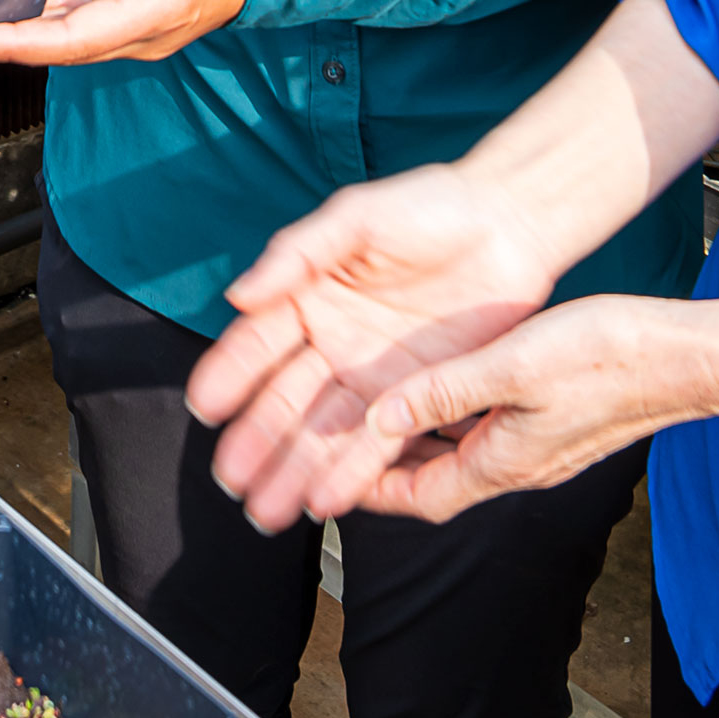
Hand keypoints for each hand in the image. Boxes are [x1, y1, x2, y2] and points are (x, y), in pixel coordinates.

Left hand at [0, 0, 250, 66]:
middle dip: (2, 44)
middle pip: (60, 50)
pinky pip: (83, 32)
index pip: (72, 38)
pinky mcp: (134, 27)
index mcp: (152, 10)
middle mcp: (142, 36)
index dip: (16, 43)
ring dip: (20, 36)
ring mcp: (138, 37)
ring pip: (69, 45)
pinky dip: (47, 23)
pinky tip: (17, 4)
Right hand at [186, 162, 578, 529]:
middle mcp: (333, 342)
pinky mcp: (416, 396)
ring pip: (324, 431)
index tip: (205, 408)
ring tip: (267, 512)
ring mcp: (372, 374)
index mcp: (308, 296)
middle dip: (257, 442)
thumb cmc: (433, 205)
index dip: (229, 375)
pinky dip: (351, 474)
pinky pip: (378, 442)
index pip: (258, 343)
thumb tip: (238, 293)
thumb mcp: (359, 216)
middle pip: (285, 399)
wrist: (512, 225)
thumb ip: (298, 252)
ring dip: (294, 472)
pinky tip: (324, 503)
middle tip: (231, 481)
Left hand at [351, 294, 712, 522]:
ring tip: (384, 413)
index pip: (416, 497)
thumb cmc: (608, 358)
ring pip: (464, 456)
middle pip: (436, 481)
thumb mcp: (510, 366)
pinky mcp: (561, 428)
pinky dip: (459, 419)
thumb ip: (443, 393)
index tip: (329, 479)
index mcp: (501, 463)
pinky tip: (453, 388)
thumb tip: (380, 417)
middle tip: (344, 443)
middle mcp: (520, 467)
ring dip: (421, 441)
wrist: (686, 357)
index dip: (368, 491)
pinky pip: (492, 434)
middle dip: (387, 467)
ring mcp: (544, 450)